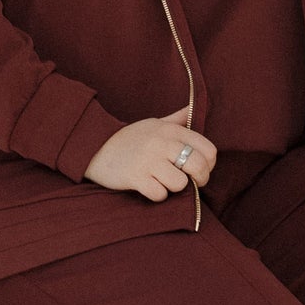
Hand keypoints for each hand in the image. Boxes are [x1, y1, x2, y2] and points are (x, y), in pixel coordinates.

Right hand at [84, 106, 217, 200]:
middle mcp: (162, 142)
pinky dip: (157, 196)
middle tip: (189, 182)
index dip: (209, 164)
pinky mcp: (135, 176)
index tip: (200, 169)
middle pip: (198, 166)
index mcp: (170, 130)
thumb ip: (176, 119)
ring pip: (180, 183)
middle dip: (199, 179)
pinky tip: (149, 187)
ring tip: (163, 182)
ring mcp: (148, 160)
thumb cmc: (129, 139)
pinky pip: (159, 194)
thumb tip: (192, 108)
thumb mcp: (153, 123)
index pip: (208, 149)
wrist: (95, 147)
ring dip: (173, 188)